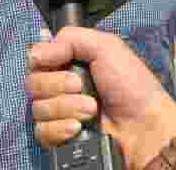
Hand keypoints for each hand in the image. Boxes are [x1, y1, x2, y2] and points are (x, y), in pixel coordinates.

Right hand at [26, 27, 175, 169]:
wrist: (143, 124)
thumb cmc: (131, 83)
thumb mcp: (106, 47)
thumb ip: (70, 38)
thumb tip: (36, 53)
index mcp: (69, 61)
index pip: (35, 58)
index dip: (43, 61)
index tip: (61, 62)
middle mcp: (60, 85)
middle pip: (32, 83)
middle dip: (59, 85)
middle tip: (82, 86)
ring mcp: (59, 112)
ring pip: (37, 108)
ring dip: (66, 107)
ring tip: (92, 110)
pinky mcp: (59, 137)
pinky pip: (41, 132)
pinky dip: (60, 129)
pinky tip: (78, 128)